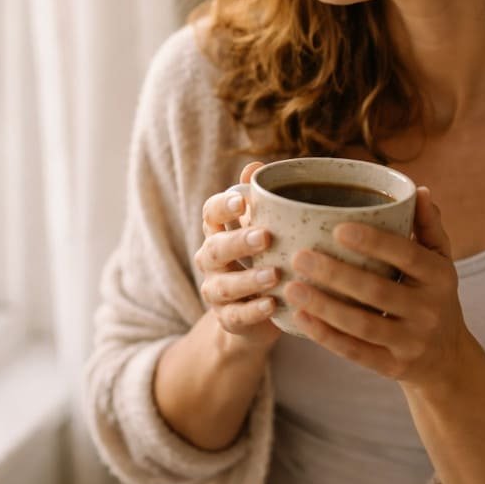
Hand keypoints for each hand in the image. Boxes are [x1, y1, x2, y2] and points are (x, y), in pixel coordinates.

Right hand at [195, 162, 282, 353]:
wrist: (259, 313)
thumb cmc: (265, 259)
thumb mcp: (262, 228)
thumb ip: (260, 201)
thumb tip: (255, 165)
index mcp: (219, 232)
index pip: (211, 213)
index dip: (223, 206)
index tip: (243, 202)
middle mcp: (211, 261)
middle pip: (214, 248)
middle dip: (237, 242)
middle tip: (264, 237)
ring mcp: (216, 291)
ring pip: (223, 285)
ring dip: (248, 279)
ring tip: (274, 275)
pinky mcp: (228, 319)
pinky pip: (236, 316)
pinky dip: (254, 311)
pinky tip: (272, 304)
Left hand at [284, 186, 474, 389]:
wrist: (447, 358)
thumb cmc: (432, 295)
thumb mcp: (440, 262)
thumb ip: (428, 227)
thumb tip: (417, 191)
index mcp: (440, 276)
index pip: (407, 256)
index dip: (375, 242)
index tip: (338, 228)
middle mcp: (429, 310)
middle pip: (378, 292)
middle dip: (336, 274)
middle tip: (299, 257)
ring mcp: (412, 342)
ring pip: (363, 325)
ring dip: (324, 307)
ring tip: (291, 287)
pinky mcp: (393, 367)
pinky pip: (356, 352)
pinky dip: (326, 336)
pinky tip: (300, 317)